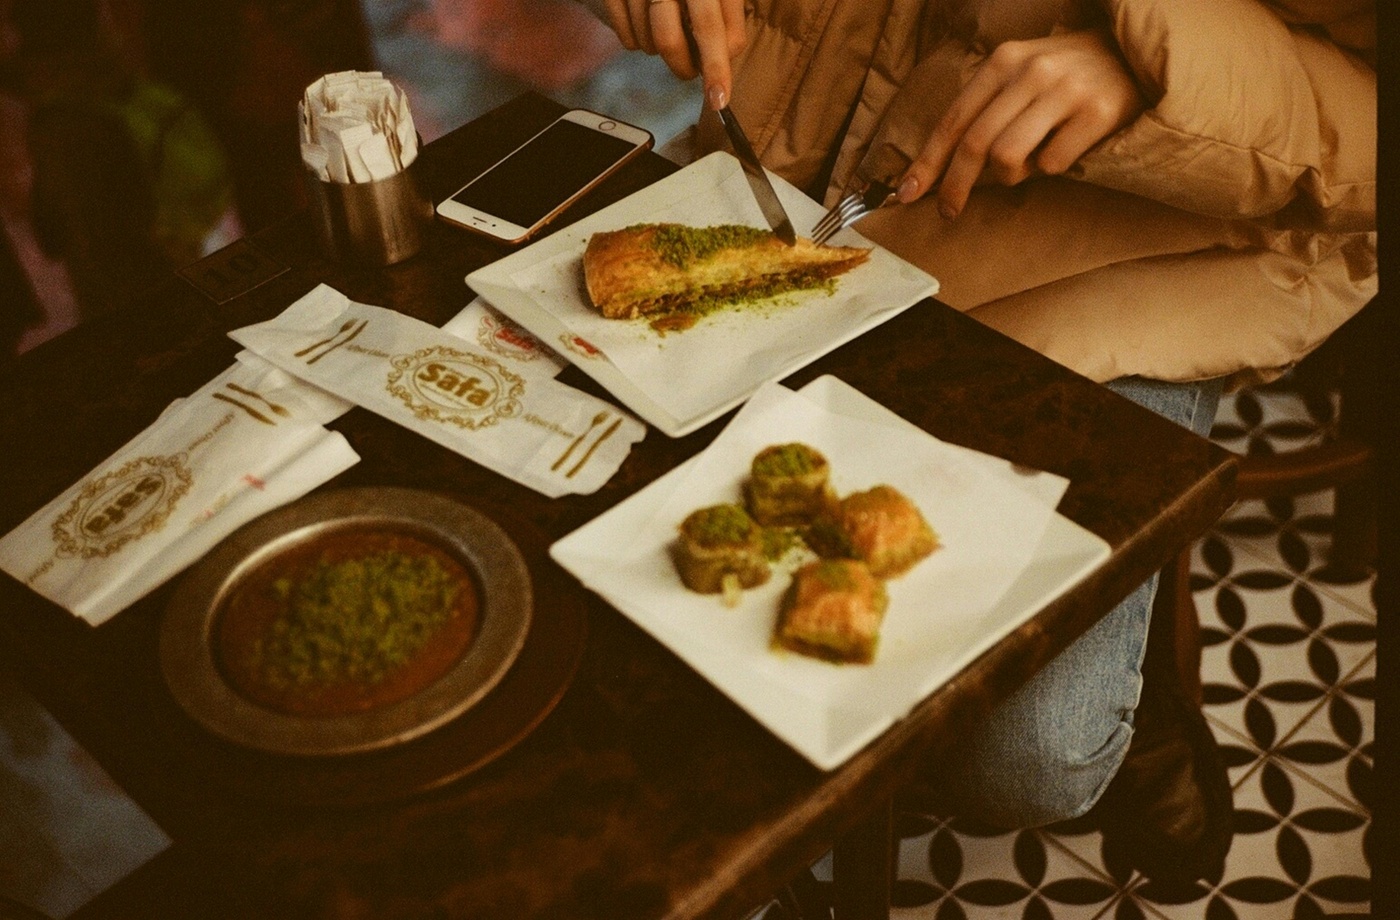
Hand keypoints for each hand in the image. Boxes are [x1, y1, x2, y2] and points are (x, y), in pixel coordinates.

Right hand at [596, 0, 745, 107]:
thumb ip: (726, 15)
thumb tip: (728, 56)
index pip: (714, 31)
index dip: (718, 69)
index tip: (719, 97)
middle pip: (672, 39)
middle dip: (685, 69)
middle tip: (691, 77)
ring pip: (648, 40)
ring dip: (660, 52)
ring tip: (668, 37)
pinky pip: (626, 36)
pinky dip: (637, 42)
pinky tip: (644, 30)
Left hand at [895, 29, 1146, 218]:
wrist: (1137, 53)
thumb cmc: (1068, 74)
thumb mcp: (1021, 76)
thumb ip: (986, 111)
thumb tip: (944, 167)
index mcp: (1004, 61)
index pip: (954, 120)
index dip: (927, 162)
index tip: (907, 195)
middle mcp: (1031, 71)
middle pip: (974, 144)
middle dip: (955, 187)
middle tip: (950, 212)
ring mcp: (1066, 90)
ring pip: (1008, 158)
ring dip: (1010, 176)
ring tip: (1028, 164)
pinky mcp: (1098, 113)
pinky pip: (1052, 165)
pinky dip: (1050, 169)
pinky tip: (1064, 150)